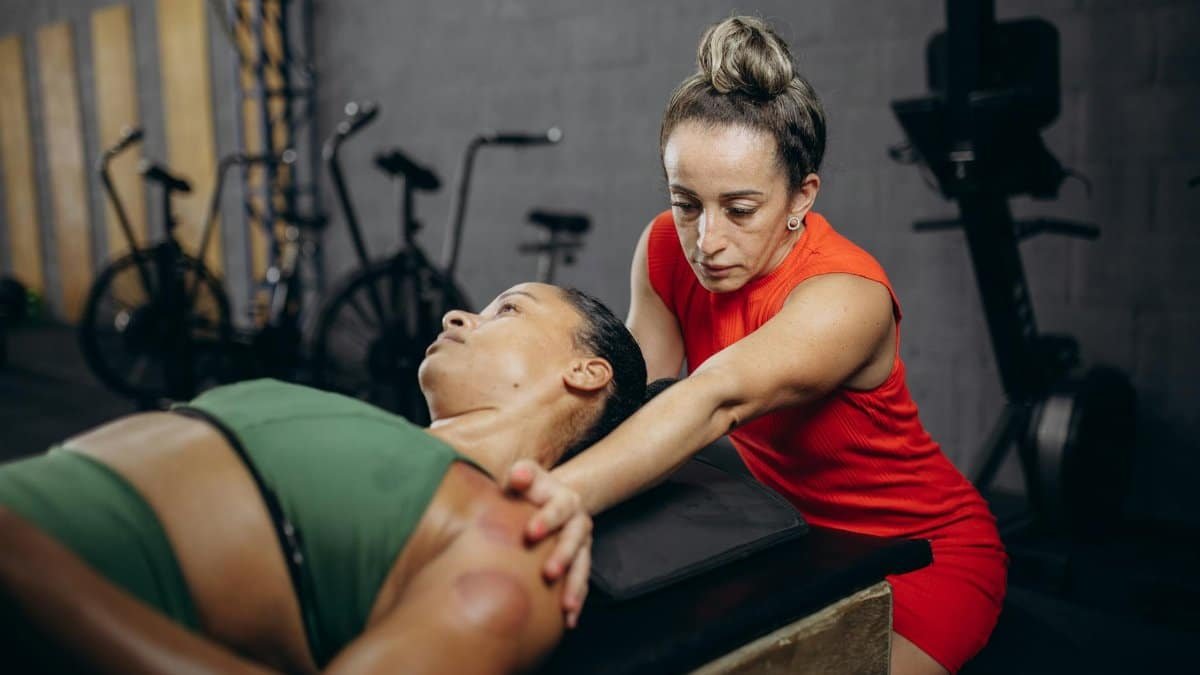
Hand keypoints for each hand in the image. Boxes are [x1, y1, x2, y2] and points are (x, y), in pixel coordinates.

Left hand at [504, 459, 591, 628]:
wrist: (543, 500)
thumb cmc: (527, 488)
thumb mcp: (523, 475)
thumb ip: (520, 473)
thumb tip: (517, 476)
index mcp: (565, 499)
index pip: (559, 509)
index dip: (547, 520)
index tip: (530, 533)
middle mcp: (578, 522)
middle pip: (575, 540)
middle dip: (564, 556)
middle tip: (549, 572)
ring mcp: (581, 545)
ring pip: (582, 566)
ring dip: (575, 585)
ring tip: (566, 606)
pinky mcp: (579, 564)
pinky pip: (582, 584)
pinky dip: (577, 601)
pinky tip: (569, 621)